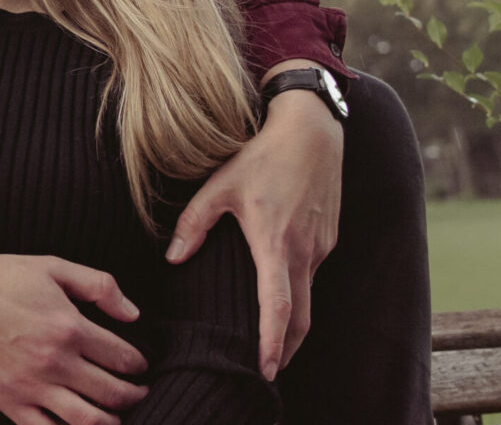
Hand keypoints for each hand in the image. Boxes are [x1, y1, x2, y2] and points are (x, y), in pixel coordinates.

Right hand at [0, 246, 148, 424]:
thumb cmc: (1, 277)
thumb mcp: (53, 267)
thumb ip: (99, 285)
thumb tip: (134, 314)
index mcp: (69, 326)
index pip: (123, 357)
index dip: (139, 363)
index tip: (140, 364)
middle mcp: (54, 361)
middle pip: (113, 393)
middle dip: (133, 395)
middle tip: (137, 391)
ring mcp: (31, 386)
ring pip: (88, 421)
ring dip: (111, 422)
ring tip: (116, 416)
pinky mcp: (9, 402)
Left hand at [166, 63, 343, 380]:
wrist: (312, 131)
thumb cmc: (261, 155)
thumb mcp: (220, 184)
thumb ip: (194, 222)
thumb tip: (171, 257)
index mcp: (276, 243)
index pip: (278, 308)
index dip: (272, 343)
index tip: (265, 370)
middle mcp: (305, 251)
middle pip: (302, 318)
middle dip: (286, 349)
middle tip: (267, 370)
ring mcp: (321, 246)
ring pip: (310, 298)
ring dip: (294, 325)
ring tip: (272, 344)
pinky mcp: (328, 238)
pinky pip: (313, 275)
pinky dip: (300, 295)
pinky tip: (282, 297)